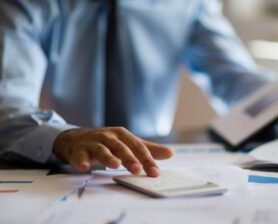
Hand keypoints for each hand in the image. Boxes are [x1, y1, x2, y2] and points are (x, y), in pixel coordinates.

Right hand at [53, 127, 172, 176]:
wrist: (77, 139)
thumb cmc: (107, 142)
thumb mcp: (127, 143)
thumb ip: (147, 149)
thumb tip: (170, 153)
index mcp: (123, 135)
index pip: (137, 147)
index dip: (147, 159)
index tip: (155, 173)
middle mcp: (108, 136)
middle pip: (121, 147)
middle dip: (130, 158)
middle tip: (138, 170)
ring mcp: (93, 142)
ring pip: (102, 149)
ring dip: (108, 157)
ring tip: (115, 165)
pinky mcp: (79, 150)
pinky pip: (80, 156)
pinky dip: (82, 161)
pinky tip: (85, 167)